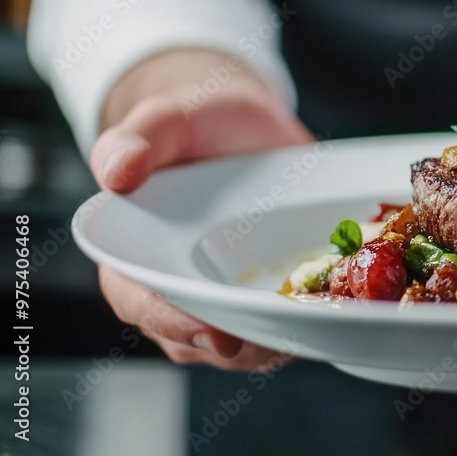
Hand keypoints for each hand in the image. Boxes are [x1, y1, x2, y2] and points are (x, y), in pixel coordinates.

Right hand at [92, 49, 312, 369]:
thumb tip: (117, 173)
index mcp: (134, 254)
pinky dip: (301, 326)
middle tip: (275, 343)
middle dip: (235, 346)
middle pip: (194, 338)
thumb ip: (133, 140)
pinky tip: (327, 315)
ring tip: (308, 328)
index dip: (170, 322)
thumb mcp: (164, 120)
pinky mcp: (264, 293)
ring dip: (272, 344)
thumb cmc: (196, 123)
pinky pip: (277, 325)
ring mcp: (222, 295)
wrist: (245, 126)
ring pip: (240, 344)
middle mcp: (175, 285)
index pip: (139, 302)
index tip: (211, 330)